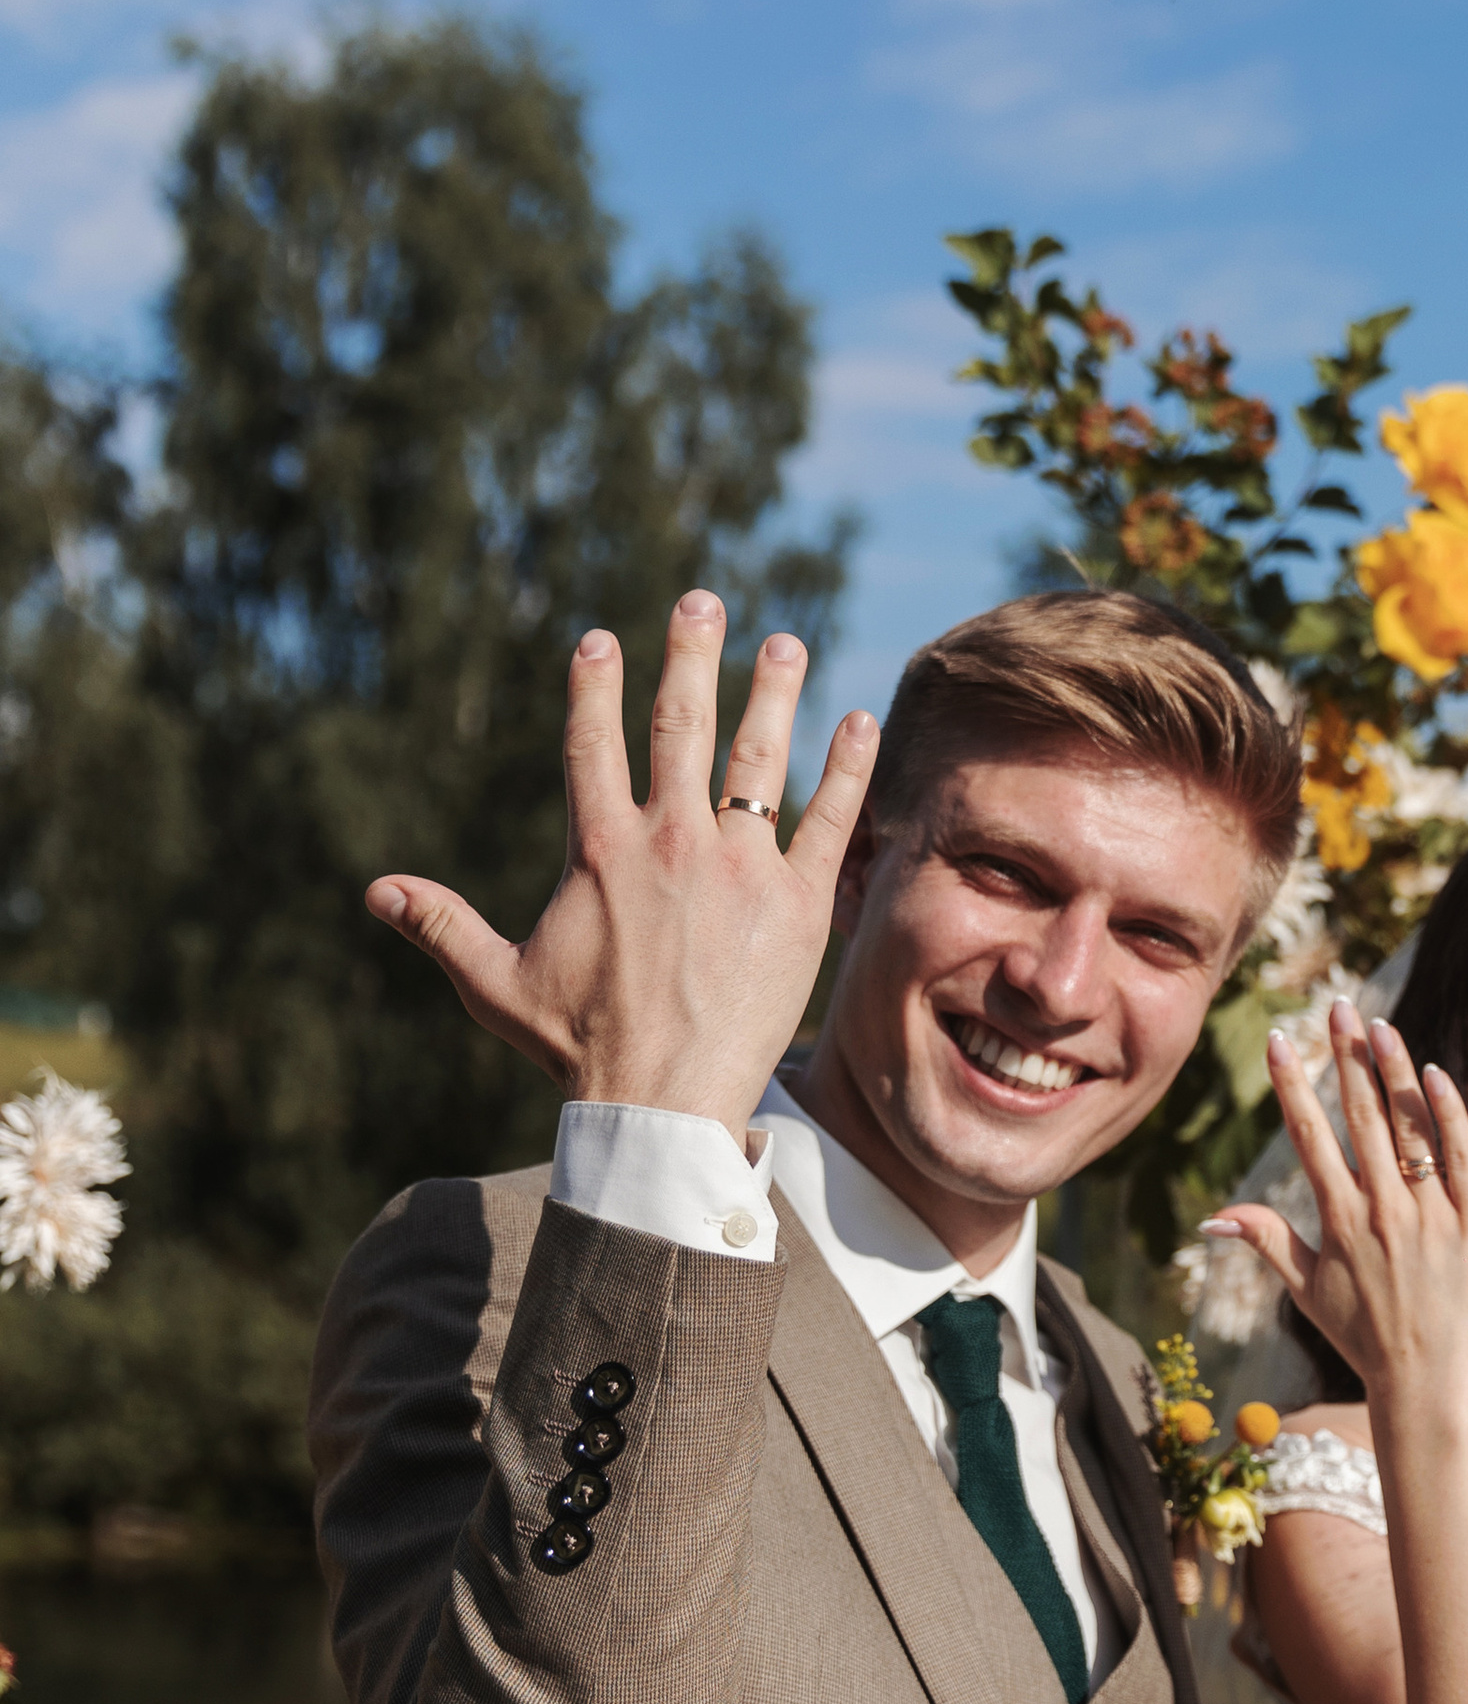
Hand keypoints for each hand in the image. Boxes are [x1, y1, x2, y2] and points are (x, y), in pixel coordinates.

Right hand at [367, 594, 877, 1146]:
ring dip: (772, 692)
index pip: (593, 743)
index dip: (595, 684)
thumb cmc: (578, 1047)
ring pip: (759, 757)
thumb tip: (374, 891)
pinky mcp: (796, 904)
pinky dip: (846, 768)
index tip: (602, 637)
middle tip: (703, 600)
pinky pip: (829, 821)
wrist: (662, 1104)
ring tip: (783, 642)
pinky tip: (857, 722)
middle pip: (681, 725)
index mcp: (600, 849)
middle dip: (690, 654)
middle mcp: (670, 842)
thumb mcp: (496, 983)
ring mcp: (738, 868)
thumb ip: (442, 926)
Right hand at [1201, 1004, 1467, 1419]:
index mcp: (1340, 1225)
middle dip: (1346, 1057)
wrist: (1433, 1387)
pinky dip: (1446, 1112)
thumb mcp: (1308, 1292)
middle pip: (1361, 1118)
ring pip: (1410, 1128)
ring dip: (1393, 1071)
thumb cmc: (1366, 1341)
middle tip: (1337, 1007)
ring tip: (1379, 1025)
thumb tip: (1211, 1215)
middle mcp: (1385, 1214)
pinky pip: (1462, 1155)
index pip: (1310, 1139)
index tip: (1280, 1042)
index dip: (1292, 1087)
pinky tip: (1432, 1072)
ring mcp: (1434, 1217)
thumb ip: (1266, 1242)